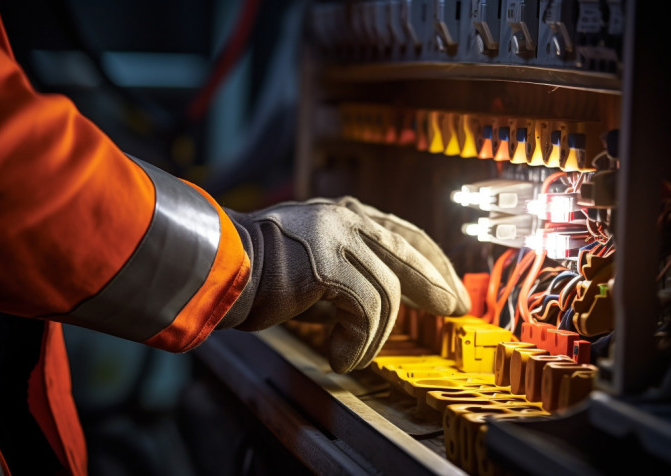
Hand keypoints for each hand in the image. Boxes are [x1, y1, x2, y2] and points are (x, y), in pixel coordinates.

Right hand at [218, 196, 469, 372]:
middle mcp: (346, 218)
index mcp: (344, 214)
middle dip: (436, 285)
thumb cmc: (257, 271)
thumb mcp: (311, 263)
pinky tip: (342, 357)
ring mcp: (336, 236)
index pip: (404, 233)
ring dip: (376, 334)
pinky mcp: (326, 263)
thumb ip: (346, 271)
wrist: (216, 267)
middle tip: (454, 309)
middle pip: (410, 252)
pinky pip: (366, 309)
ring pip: (387, 291)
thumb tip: (381, 303)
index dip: (433, 261)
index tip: (449, 288)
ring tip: (356, 355)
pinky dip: (359, 342)